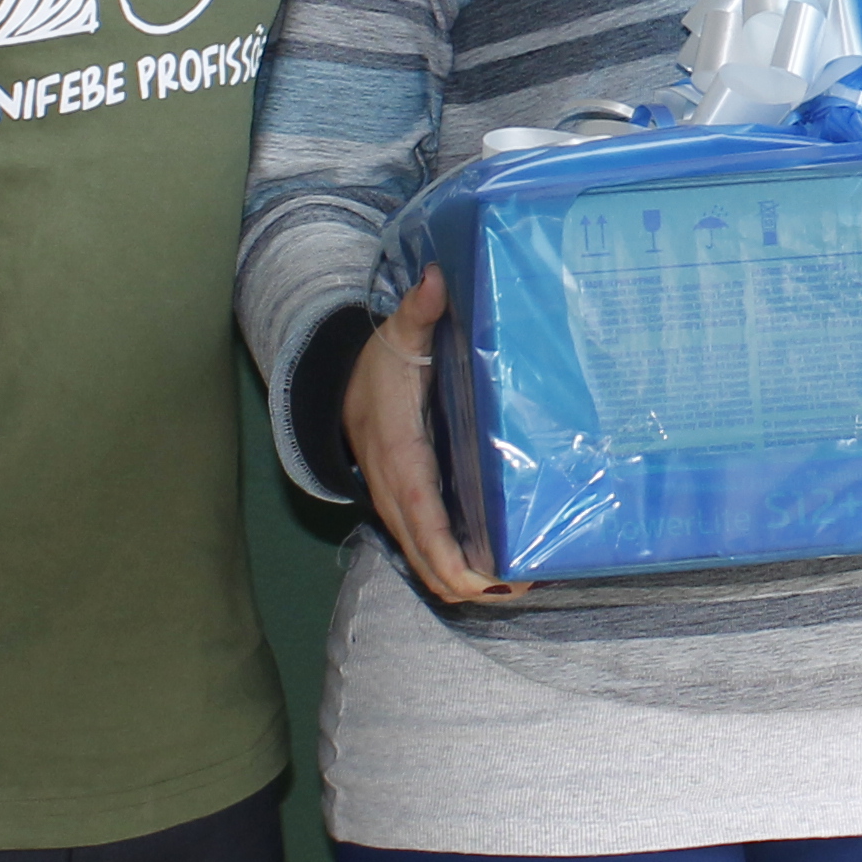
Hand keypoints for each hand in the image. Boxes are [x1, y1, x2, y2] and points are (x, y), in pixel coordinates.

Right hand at [344, 267, 520, 604]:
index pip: (422, 519)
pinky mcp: (407, 509)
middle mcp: (395, 493)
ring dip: (467, 581)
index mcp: (399, 457)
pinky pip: (428, 551)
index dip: (450, 556)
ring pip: (426, 563)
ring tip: (521, 581)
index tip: (485, 580)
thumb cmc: (376, 364)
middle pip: (427, 559)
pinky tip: (497, 566)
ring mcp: (398, 507)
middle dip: (471, 582)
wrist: (334, 386)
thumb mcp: (396, 335)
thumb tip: (435, 280)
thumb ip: (418, 312)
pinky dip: (456, 567)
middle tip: (527, 581)